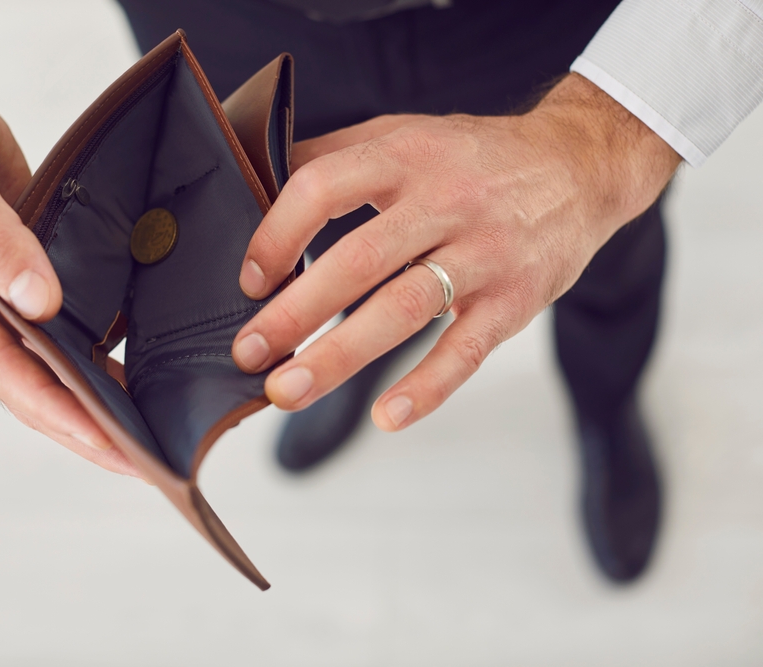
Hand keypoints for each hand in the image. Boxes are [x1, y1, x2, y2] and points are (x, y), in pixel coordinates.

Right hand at [0, 9, 139, 476]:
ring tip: (143, 431)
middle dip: (81, 426)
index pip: (1, 370)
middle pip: (26, 384)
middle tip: (142, 460)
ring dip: (89, 399)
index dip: (57, 411)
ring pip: (43, 364)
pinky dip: (89, 352)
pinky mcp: (15, 278)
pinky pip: (53, 328)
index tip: (110, 443)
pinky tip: (130, 368)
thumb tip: (39, 303)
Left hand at [232, 74, 680, 430]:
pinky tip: (387, 417)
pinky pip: (467, 348)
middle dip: (295, 311)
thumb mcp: (405, 135)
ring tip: (288, 391)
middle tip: (248, 352)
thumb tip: (254, 183)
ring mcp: (484, 252)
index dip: (276, 234)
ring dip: (340, 355)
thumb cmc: (475, 158)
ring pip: (404, 307)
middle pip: (359, 258)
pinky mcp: (515, 299)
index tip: (249, 279)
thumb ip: (335, 157)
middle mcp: (444, 201)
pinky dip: (428, 386)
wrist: (580, 167)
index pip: (324, 188)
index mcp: (404, 156)